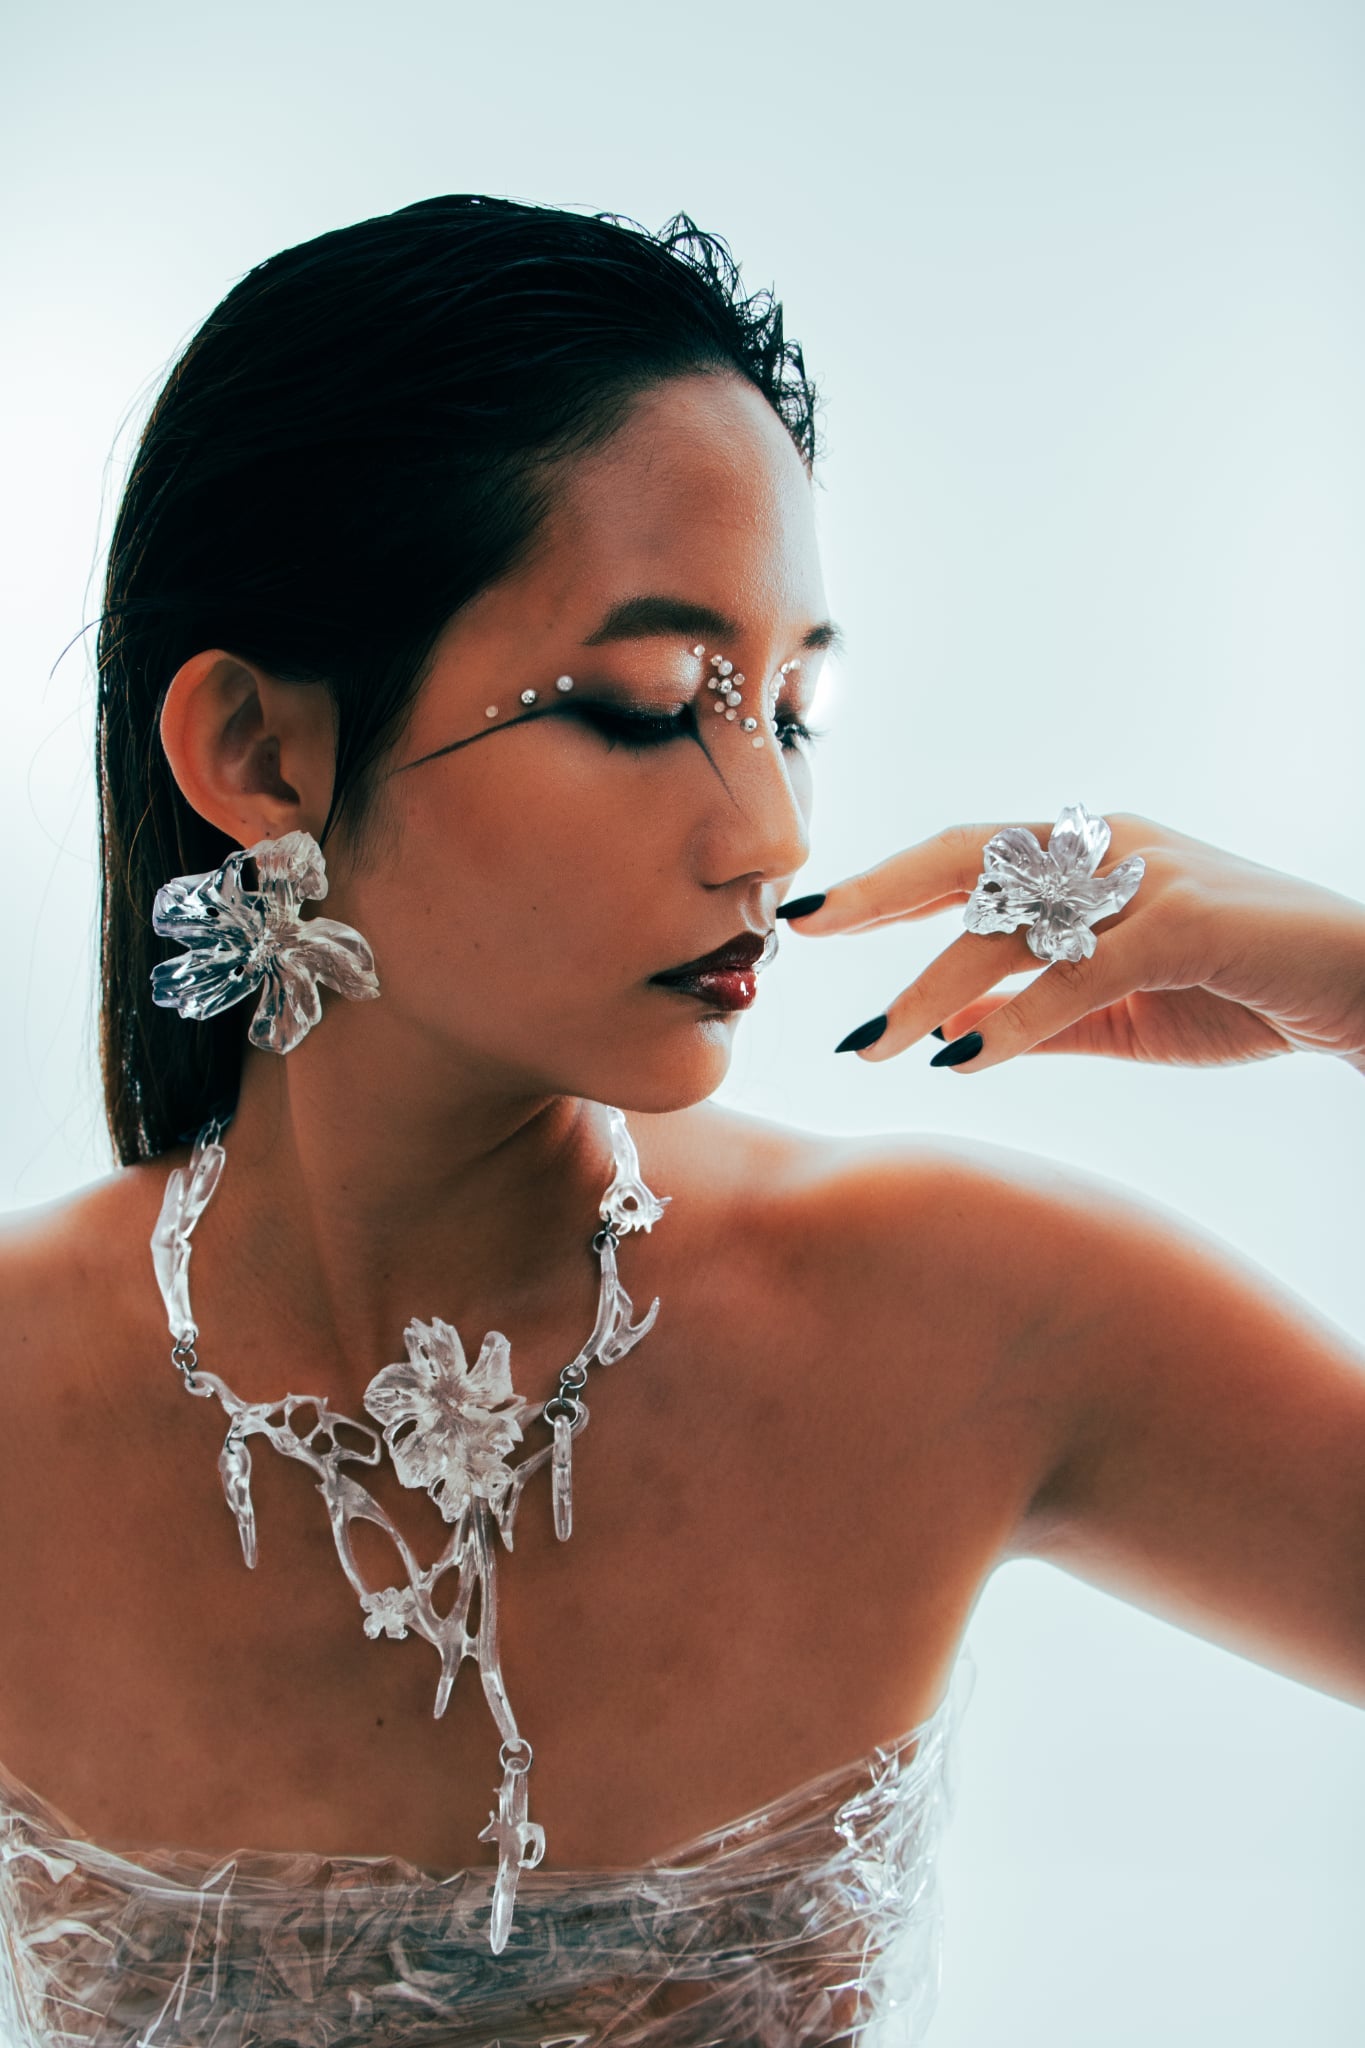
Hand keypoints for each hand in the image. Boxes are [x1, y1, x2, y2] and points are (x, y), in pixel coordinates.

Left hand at [779, 814, 1364, 1074]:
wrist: (1363, 988)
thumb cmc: (1243, 989)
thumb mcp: (1122, 1010)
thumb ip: (1040, 1017)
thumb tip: (954, 1041)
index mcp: (1088, 852)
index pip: (965, 854)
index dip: (886, 882)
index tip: (812, 914)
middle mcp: (1107, 845)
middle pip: (968, 855)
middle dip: (880, 891)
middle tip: (800, 926)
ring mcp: (1146, 877)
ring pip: (1012, 923)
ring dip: (933, 988)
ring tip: (873, 1044)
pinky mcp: (1187, 922)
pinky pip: (1079, 974)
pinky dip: (1017, 1019)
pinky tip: (960, 1060)